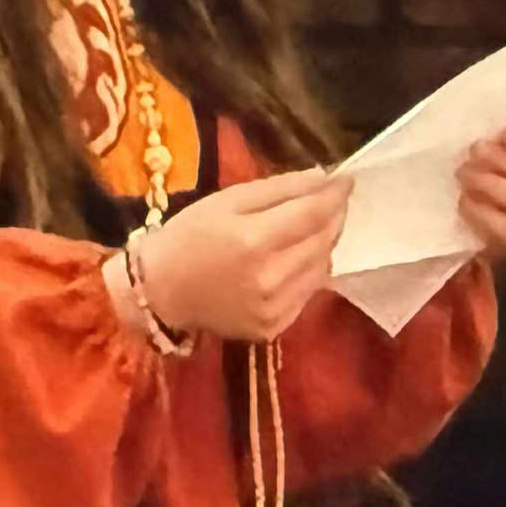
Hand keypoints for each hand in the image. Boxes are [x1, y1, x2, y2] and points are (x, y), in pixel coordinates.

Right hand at [138, 166, 355, 342]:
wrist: (160, 291)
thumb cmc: (189, 236)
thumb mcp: (227, 200)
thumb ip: (279, 188)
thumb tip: (323, 178)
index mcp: (254, 240)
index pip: (314, 213)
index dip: (335, 194)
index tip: (345, 179)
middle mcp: (270, 278)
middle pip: (324, 241)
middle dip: (334, 216)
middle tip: (332, 199)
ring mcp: (274, 308)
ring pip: (323, 268)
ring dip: (324, 244)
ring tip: (311, 228)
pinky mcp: (273, 328)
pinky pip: (308, 293)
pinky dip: (309, 272)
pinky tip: (293, 260)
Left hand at [456, 124, 505, 260]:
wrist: (466, 231)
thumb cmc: (473, 186)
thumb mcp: (476, 161)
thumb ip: (485, 148)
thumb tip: (478, 142)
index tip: (503, 135)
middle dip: (501, 162)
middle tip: (471, 157)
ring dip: (492, 186)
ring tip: (464, 180)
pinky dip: (484, 214)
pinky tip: (464, 204)